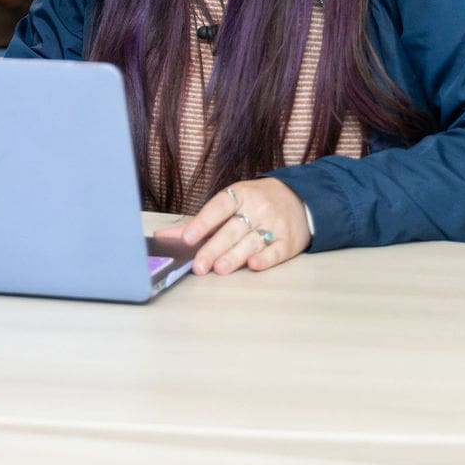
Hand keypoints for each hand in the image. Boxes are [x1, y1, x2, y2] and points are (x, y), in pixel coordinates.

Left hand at [155, 178, 309, 275]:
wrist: (300, 198)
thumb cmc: (255, 203)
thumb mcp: (230, 204)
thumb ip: (199, 222)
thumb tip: (164, 237)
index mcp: (240, 195)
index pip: (219, 206)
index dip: (202, 222)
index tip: (187, 237)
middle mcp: (257, 208)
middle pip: (232, 229)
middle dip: (214, 248)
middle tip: (199, 265)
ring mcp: (274, 224)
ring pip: (252, 241)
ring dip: (235, 256)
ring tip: (219, 269)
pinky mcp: (289, 241)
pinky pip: (276, 251)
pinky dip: (265, 258)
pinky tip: (253, 265)